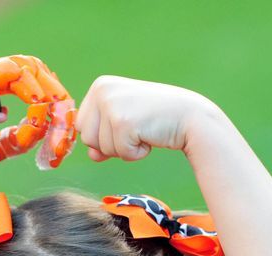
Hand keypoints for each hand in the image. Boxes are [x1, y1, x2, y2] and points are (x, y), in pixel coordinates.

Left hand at [75, 76, 209, 161]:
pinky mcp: (123, 122)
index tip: (127, 125)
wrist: (189, 117)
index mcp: (100, 86)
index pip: (82, 126)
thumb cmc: (157, 119)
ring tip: (144, 130)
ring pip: (101, 149)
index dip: (103, 136)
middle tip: (136, 129)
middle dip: (111, 145)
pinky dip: (136, 153)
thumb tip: (92, 155)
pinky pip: (120, 154)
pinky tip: (150, 136)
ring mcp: (111, 105)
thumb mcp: (124, 123)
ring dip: (124, 149)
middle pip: (87, 139)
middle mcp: (102, 90)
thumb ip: (103, 137)